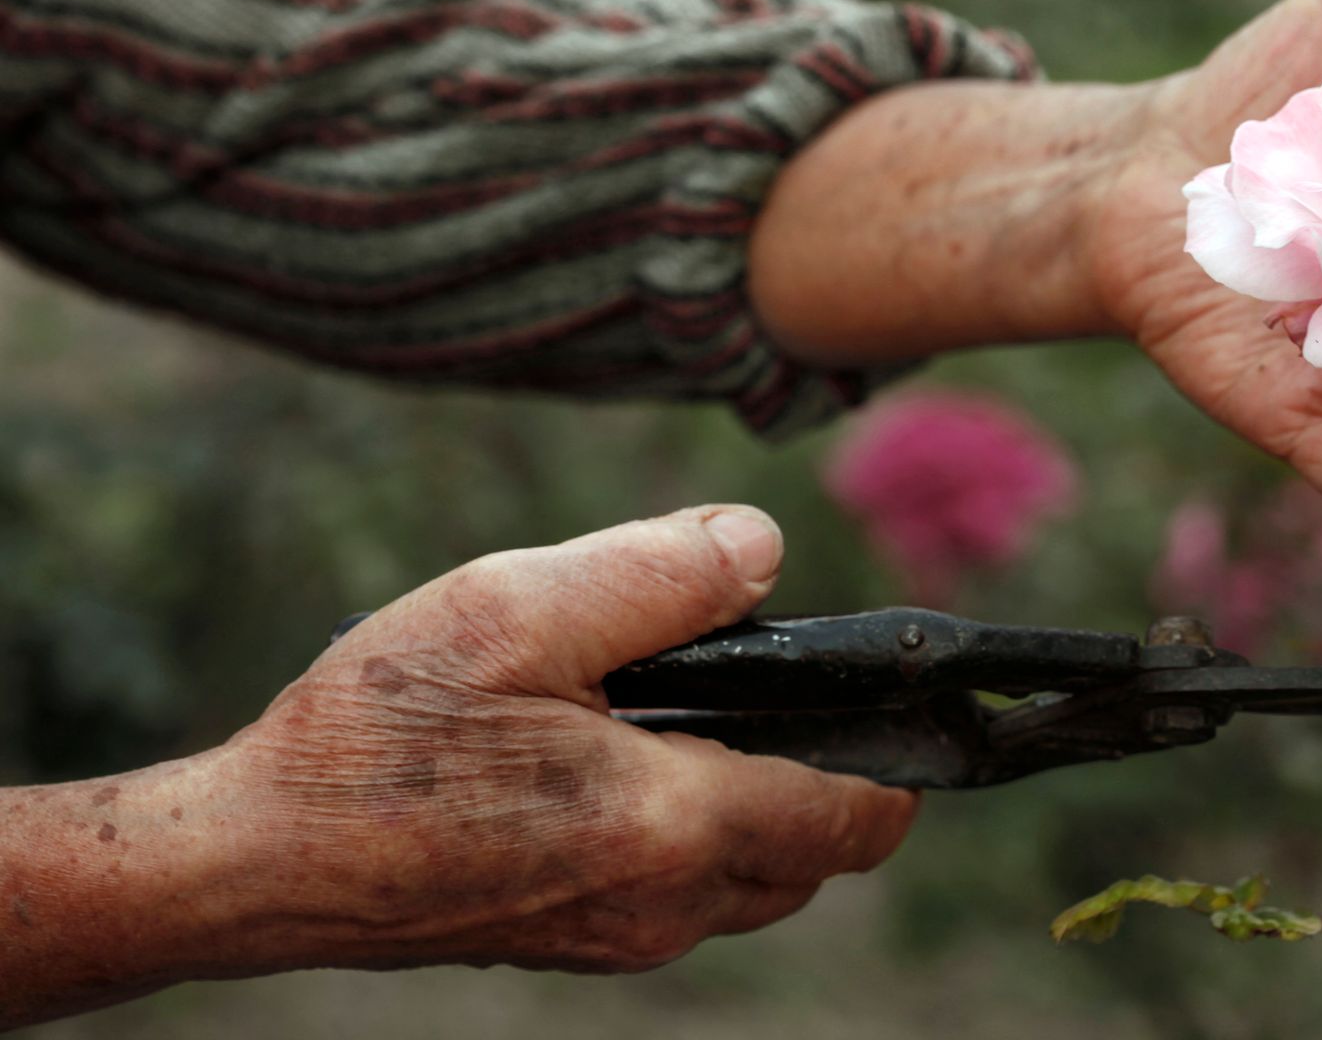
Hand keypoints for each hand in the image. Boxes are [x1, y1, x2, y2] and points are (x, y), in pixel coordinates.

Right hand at [223, 506, 914, 971]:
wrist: (258, 858)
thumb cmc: (374, 734)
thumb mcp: (516, 608)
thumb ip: (660, 573)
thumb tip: (762, 547)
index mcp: (670, 826)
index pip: (855, 821)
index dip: (895, 761)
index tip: (890, 700)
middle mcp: (659, 906)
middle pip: (811, 859)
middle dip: (823, 777)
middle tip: (765, 686)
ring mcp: (612, 938)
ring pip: (747, 883)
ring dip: (752, 806)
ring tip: (680, 713)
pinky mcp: (568, 941)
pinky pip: (675, 896)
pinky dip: (687, 834)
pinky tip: (614, 759)